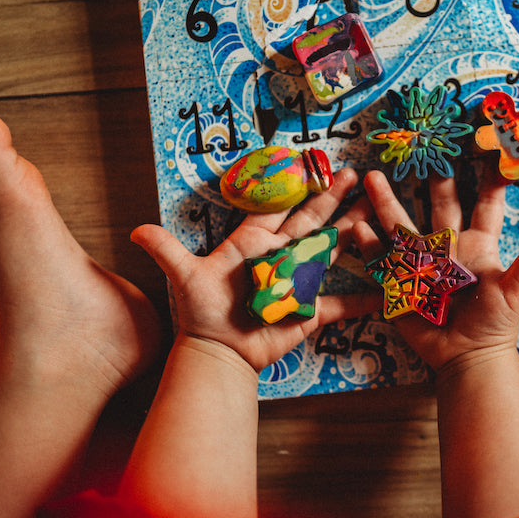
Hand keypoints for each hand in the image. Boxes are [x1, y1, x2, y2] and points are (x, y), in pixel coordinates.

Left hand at [132, 168, 375, 371]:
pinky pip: (339, 305)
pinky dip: (361, 301)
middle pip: (313, 221)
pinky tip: (383, 292)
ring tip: (378, 213)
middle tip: (359, 176)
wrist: (216, 353)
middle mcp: (281, 256)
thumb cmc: (201, 314)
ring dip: (354, 233)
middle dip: (336, 199)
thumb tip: (135, 230)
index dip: (299, 186)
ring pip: (332, 251)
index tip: (318, 164)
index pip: (281, 207)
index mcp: (255, 243)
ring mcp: (298, 282)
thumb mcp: (184, 277)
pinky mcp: (308, 312)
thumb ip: (165, 250)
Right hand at [353, 167, 518, 372]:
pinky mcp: (402, 281)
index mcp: (478, 244)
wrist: (467, 357)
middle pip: (439, 204)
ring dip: (386, 202)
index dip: (489, 179)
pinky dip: (369, 244)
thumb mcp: (512, 293)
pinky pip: (382, 260)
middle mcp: (449, 246)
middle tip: (423, 146)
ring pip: (402, 225)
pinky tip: (357, 227)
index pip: (485, 204)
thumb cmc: (494, 324)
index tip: (488, 148)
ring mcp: (423, 262)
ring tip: (371, 175)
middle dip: (433, 177)